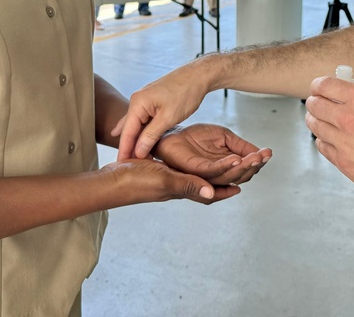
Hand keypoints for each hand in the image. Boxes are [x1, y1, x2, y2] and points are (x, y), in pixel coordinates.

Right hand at [100, 157, 240, 204]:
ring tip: (221, 166)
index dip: (226, 190)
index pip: (209, 192)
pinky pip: (183, 171)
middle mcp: (177, 186)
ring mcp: (168, 180)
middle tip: (239, 172)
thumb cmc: (135, 180)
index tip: (242, 185)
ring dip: (211, 174)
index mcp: (181, 188)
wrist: (110, 181)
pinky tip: (191, 161)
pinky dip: (193, 167)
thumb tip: (211, 192)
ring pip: (196, 178)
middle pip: (206, 186)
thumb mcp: (164, 179)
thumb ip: (186, 184)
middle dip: (223, 180)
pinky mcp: (159, 173)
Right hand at [112, 61, 213, 159]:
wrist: (198, 75)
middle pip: (129, 129)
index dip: (124, 150)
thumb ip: (151, 135)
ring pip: (136, 124)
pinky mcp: (151, 101)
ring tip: (130, 159)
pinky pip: (142, 119)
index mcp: (138, 103)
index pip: (127, 132)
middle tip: (127, 167)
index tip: (121, 166)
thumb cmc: (185, 92)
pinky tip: (121, 133)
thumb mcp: (168, 118)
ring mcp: (144, 100)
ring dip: (135, 140)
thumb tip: (138, 151)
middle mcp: (137, 100)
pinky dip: (140, 130)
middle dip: (129, 147)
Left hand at [153, 123, 271, 185]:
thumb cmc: (194, 137)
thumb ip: (240, 145)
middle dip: (254, 166)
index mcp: (226, 167)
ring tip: (255, 158)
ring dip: (244, 167)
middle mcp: (218, 174)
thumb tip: (259, 152)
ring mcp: (206, 175)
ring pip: (230, 176)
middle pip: (241, 175)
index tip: (269, 153)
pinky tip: (236, 159)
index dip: (258, 162)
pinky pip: (213, 171)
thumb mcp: (223, 136)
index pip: (246, 168)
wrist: (172, 133)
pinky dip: (226, 165)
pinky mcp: (195, 171)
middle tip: (264, 156)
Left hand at [304, 76, 353, 215]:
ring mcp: (343, 142)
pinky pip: (322, 146)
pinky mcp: (343, 162)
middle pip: (315, 104)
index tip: (318, 87)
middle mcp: (349, 118)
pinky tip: (330, 139)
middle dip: (315, 102)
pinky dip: (323, 140)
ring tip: (321, 120)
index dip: (318, 85)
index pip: (325, 85)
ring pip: (314, 125)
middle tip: (318, 103)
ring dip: (316, 120)